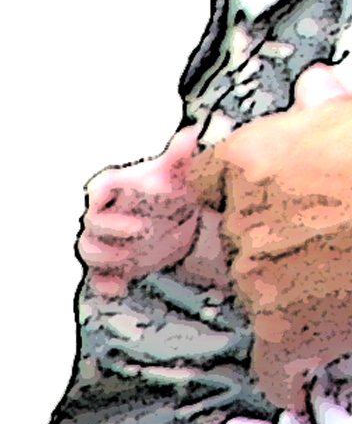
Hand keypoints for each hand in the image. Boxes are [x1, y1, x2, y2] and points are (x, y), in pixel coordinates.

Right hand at [78, 126, 201, 298]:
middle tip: (142, 229)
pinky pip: (97, 278)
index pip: (98, 188)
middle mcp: (105, 214)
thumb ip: (180, 156)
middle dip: (112, 229)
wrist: (178, 218)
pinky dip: (105, 284)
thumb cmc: (168, 188)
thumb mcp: (176, 172)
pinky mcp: (112, 265)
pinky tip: (120, 288)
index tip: (109, 198)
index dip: (101, 195)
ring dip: (106, 257)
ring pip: (89, 251)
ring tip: (130, 257)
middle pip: (92, 223)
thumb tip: (191, 135)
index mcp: (115, 187)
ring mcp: (106, 240)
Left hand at [190, 92, 351, 413]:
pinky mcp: (287, 333)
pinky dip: (288, 373)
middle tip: (326, 234)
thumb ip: (326, 104)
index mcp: (252, 159)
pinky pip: (272, 366)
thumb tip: (313, 84)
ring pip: (257, 291)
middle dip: (273, 236)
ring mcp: (260, 281)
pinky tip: (303, 373)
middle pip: (238, 236)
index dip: (242, 186)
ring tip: (341, 281)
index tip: (268, 197)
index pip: (210, 179)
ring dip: (288, 291)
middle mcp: (244, 220)